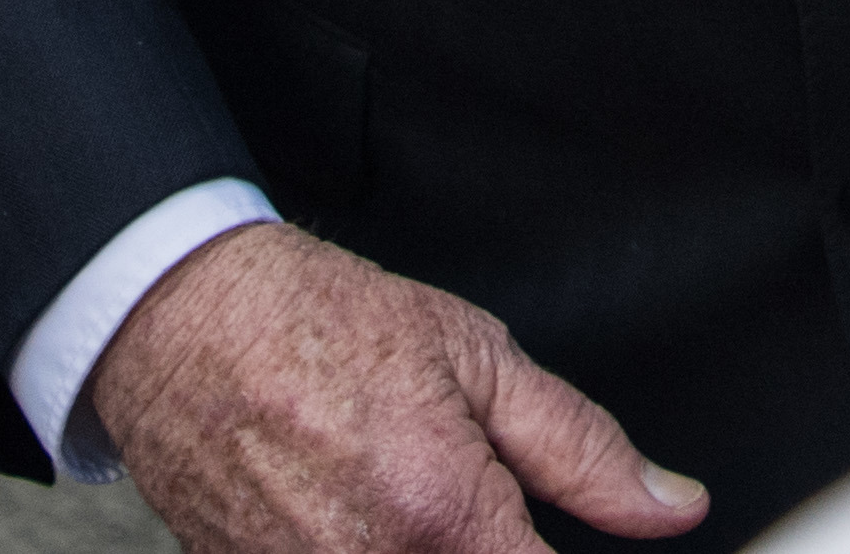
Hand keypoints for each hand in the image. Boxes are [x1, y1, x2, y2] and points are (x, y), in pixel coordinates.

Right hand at [92, 223, 705, 553]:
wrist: (177, 319)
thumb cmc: (316, 322)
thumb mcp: (476, 356)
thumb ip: (582, 447)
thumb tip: (671, 504)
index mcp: (444, 518)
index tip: (549, 538)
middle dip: (493, 549)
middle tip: (474, 502)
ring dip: (436, 550)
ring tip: (402, 489)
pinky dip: (370, 552)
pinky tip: (360, 510)